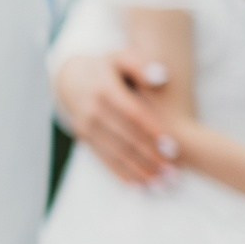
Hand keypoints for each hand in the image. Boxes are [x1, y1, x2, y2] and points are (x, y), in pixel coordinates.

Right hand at [56, 51, 174, 184]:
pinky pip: (103, 159)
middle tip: (173, 174)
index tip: (173, 148)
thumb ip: (141, 65)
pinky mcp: (84, 138)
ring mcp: (86, 126)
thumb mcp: (122, 58)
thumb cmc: (108, 68)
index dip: (153, 132)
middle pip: (125, 138)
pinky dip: (121, 174)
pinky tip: (139, 186)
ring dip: (138, 171)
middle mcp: (92, 109)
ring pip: (115, 153)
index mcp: (105, 88)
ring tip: (161, 184)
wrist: (71, 77)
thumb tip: (160, 78)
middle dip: (150, 158)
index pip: (133, 113)